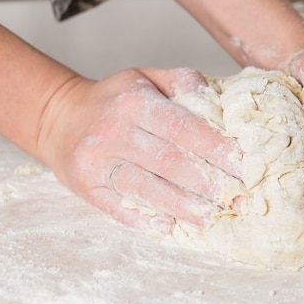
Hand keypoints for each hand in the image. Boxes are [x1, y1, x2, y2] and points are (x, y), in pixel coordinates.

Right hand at [36, 68, 242, 231]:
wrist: (60, 116)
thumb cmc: (115, 99)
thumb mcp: (146, 77)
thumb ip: (182, 82)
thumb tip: (217, 98)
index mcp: (135, 101)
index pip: (183, 127)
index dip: (216, 148)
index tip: (243, 165)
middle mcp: (114, 129)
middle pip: (169, 161)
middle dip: (208, 182)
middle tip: (238, 198)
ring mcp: (96, 160)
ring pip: (145, 187)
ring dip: (182, 206)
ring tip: (212, 218)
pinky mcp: (85, 185)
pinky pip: (116, 206)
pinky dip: (143, 218)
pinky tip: (169, 225)